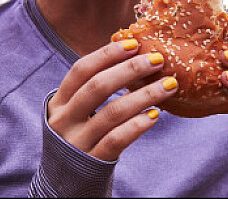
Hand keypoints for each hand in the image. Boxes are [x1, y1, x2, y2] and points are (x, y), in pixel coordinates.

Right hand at [46, 39, 178, 160]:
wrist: (66, 185)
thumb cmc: (79, 138)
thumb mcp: (77, 113)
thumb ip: (94, 89)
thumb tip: (132, 54)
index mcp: (58, 102)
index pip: (81, 70)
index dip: (107, 54)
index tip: (133, 43)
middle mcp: (63, 120)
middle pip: (97, 87)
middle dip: (130, 70)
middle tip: (157, 60)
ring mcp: (76, 142)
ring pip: (112, 112)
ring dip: (144, 96)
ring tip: (169, 85)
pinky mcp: (92, 162)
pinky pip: (117, 140)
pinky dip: (137, 125)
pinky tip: (155, 115)